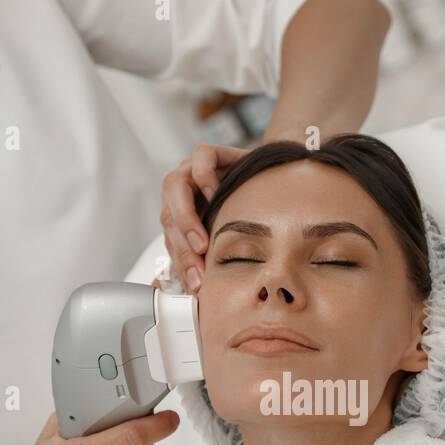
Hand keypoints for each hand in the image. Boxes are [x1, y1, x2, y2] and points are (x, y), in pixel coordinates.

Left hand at [154, 142, 247, 295]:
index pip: (172, 238)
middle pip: (168, 216)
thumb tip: (189, 292)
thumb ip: (208, 259)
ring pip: (174, 187)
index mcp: (182, 213)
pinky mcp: (213, 152)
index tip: (196, 285)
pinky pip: (200, 158)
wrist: (276, 180)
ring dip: (185, 218)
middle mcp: (184, 191)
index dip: (182, 263)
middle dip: (183, 248)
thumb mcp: (230, 239)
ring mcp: (194, 169)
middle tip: (200, 268)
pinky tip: (216, 195)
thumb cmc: (252, 212)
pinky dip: (204, 177)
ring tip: (203, 241)